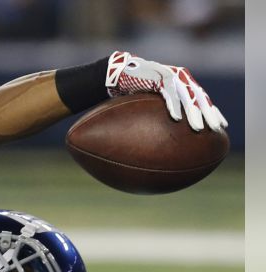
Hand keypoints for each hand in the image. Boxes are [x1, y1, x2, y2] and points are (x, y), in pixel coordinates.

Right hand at [105, 50, 226, 131]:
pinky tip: (177, 119)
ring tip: (198, 128)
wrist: (120, 72)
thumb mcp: (156, 98)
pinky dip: (173, 106)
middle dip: (210, 114)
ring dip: (194, 113)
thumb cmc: (137, 88)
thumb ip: (167, 106)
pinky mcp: (158, 76)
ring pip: (188, 96)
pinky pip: (168, 93)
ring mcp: (171, 75)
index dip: (213, 111)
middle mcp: (181, 77)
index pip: (202, 98)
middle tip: (216, 129)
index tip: (221, 125)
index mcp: (183, 82)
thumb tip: (175, 127)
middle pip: (200, 97)